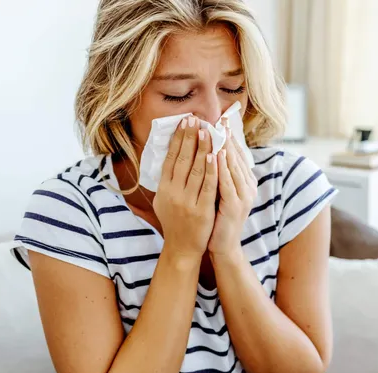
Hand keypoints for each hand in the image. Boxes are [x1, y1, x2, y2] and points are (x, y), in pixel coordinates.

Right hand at [153, 116, 217, 256]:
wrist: (181, 249)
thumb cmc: (175, 222)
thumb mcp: (164, 201)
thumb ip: (167, 181)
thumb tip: (168, 157)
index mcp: (163, 189)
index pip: (170, 158)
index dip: (177, 139)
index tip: (183, 123)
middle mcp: (172, 193)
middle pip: (181, 160)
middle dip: (189, 137)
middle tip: (194, 119)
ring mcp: (187, 202)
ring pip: (195, 170)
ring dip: (201, 148)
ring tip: (206, 131)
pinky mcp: (201, 210)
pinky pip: (207, 186)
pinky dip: (211, 170)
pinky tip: (214, 155)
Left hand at [208, 124, 257, 255]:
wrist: (222, 246)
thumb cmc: (217, 218)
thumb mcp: (220, 192)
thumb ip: (219, 174)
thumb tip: (211, 151)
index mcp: (245, 182)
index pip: (237, 154)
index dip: (229, 137)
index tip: (221, 120)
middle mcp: (248, 186)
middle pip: (237, 157)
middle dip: (227, 137)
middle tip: (220, 119)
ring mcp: (244, 196)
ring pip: (233, 167)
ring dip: (225, 147)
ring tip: (217, 130)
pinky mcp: (236, 205)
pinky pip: (228, 182)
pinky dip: (222, 167)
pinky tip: (216, 154)